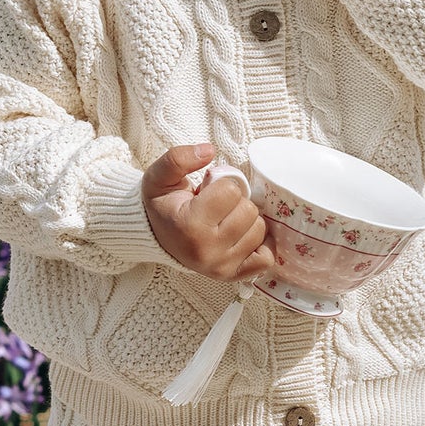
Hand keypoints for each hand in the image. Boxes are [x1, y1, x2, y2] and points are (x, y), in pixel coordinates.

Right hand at [141, 143, 274, 280]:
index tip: (205, 194)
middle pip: (249, 211)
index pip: (231, 191)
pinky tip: (244, 235)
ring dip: (247, 221)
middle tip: (215, 208)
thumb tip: (209, 150)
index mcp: (190, 226)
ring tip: (225, 221)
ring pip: (260, 230)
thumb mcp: (160, 176)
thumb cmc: (163, 205)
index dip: (221, 186)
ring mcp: (222, 266)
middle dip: (235, 203)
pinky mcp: (233, 275)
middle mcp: (207, 251)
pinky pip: (266, 258)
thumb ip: (179, 158)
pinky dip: (261, 244)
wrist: (157, 235)